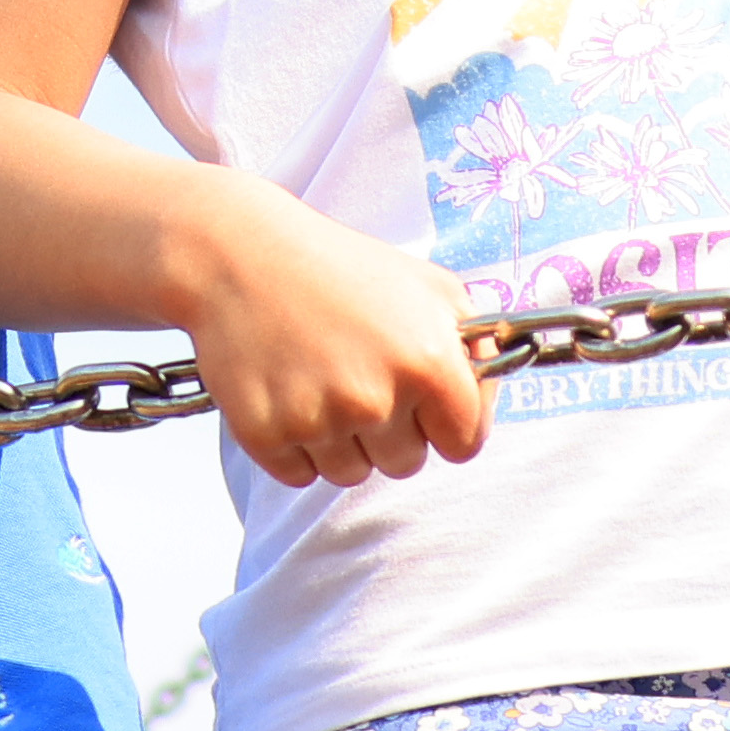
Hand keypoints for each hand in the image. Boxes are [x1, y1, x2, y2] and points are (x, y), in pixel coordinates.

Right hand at [177, 191, 491, 490]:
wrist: (240, 256)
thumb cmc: (339, 268)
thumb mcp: (428, 286)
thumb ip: (474, 345)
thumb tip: (489, 396)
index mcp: (430, 361)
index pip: (464, 444)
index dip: (446, 426)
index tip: (424, 406)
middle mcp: (379, 397)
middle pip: (406, 464)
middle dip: (390, 432)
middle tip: (358, 378)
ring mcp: (320, 420)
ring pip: (351, 473)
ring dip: (340, 441)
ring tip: (319, 380)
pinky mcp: (267, 436)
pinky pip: (299, 475)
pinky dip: (294, 446)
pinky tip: (286, 393)